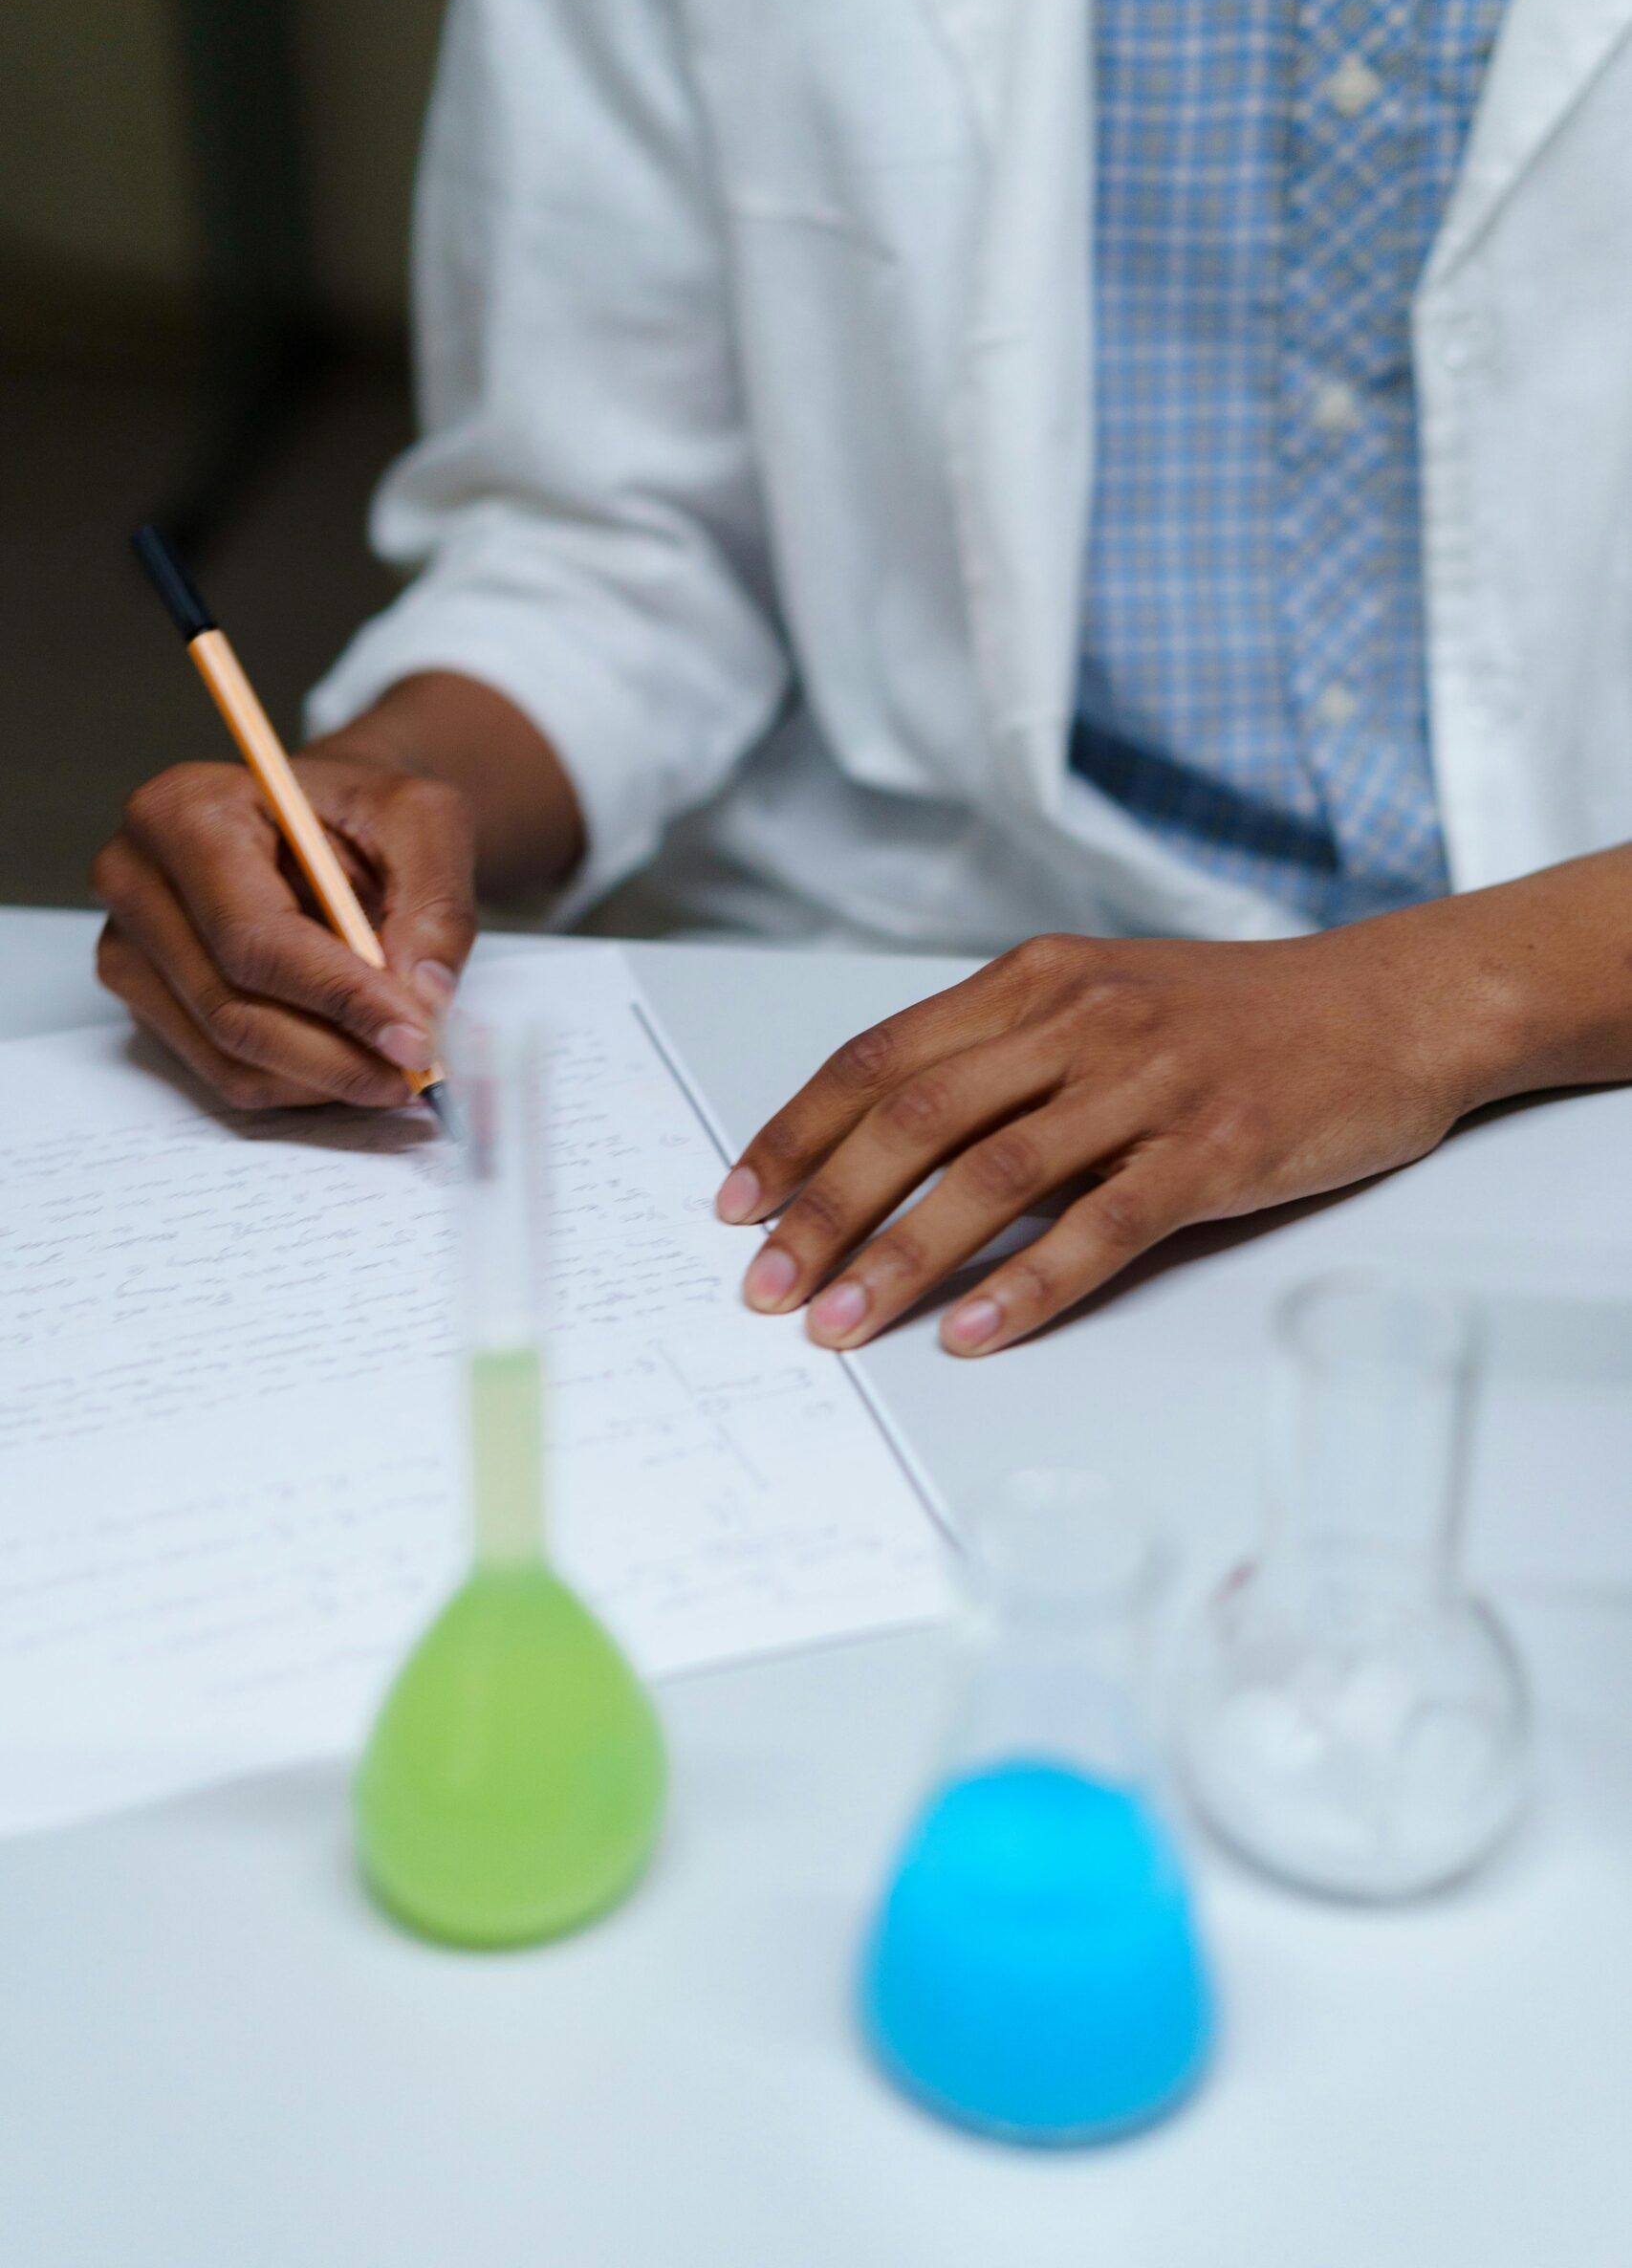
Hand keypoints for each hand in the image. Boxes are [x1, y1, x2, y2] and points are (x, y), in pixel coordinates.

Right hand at [92, 754, 475, 1111]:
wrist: (324, 825)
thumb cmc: (363, 814)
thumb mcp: (424, 821)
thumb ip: (435, 903)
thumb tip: (424, 998)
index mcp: (186, 810)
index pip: (256, 936)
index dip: (339, 998)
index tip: (415, 1040)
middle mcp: (136, 877)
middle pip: (233, 1007)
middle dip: (338, 1054)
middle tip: (418, 1071)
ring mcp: (130, 944)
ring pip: (229, 1053)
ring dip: (324, 1078)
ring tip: (396, 1068)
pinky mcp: (145, 996)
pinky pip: (222, 1070)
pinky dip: (298, 1083)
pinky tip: (350, 1061)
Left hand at [716, 923, 1490, 1355]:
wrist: (1392, 1005)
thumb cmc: (1238, 1016)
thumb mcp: (1105, 998)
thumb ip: (1007, 1055)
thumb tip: (888, 1148)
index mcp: (1035, 981)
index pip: (881, 1058)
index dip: (798, 1133)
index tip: (738, 1202)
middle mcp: (1079, 1021)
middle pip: (915, 1120)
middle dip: (824, 1211)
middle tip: (767, 1287)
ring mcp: (1148, 1084)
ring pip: (994, 1176)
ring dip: (902, 1258)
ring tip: (840, 1325)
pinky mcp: (1215, 1149)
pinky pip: (1104, 1225)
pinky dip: (1029, 1284)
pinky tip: (972, 1331)